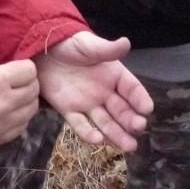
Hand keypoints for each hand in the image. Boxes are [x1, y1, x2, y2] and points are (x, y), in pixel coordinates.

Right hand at [0, 59, 39, 150]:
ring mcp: (5, 124)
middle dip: (28, 84)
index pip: (29, 70)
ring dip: (26, 103)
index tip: (18, 69)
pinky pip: (21, 127)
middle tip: (19, 83)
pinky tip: (8, 115)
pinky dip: (19, 120)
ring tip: (15, 99)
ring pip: (31, 111)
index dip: (24, 68)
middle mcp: (7, 103)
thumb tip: (5, 75)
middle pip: (34, 90)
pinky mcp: (0, 139)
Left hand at [35, 32, 151, 151]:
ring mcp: (87, 104)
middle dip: (132, 121)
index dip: (140, 98)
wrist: (42, 50)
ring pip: (105, 123)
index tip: (147, 109)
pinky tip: (97, 140)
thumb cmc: (70, 45)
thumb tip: (126, 42)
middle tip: (139, 128)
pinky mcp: (69, 110)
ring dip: (117, 134)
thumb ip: (107, 49)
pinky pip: (80, 125)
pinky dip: (88, 134)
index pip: (131, 89)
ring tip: (129, 146)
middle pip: (122, 110)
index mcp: (113, 75)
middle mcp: (104, 92)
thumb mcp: (89, 45)